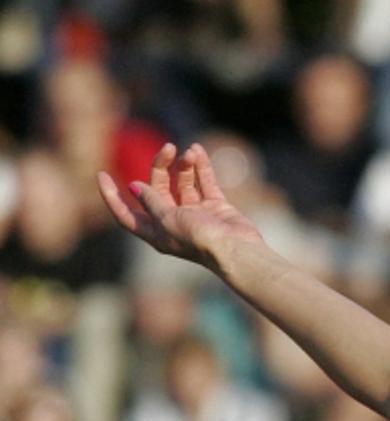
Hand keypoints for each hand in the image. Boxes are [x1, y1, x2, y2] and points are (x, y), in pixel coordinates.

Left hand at [97, 143, 263, 266]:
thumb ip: (150, 200)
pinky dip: (201, 167)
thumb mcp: (166, 219)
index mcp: (156, 232)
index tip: (102, 174)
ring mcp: (196, 214)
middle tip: (167, 149)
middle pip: (158, 189)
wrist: (235, 249)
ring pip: (183, 183)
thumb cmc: (198, 239)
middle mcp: (174, 222)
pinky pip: (205, 183)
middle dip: (160, 167)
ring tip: (189, 152)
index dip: (112, 196)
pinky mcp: (216, 208)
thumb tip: (134, 186)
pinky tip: (197, 150)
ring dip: (184, 165)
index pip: (126, 214)